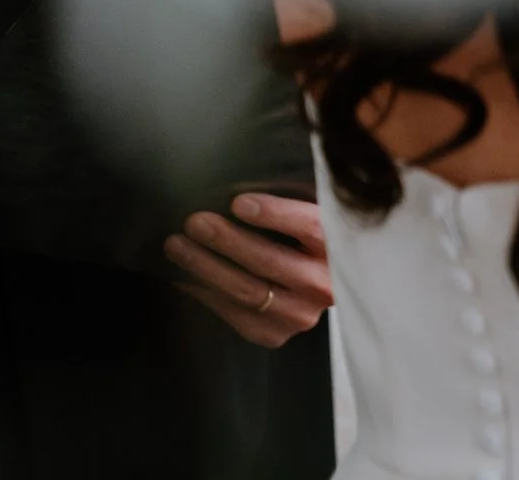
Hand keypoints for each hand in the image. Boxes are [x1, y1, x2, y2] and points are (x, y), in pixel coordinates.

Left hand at [162, 191, 333, 347]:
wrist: (319, 289)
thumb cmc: (308, 242)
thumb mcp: (316, 215)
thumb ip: (296, 200)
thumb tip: (242, 185)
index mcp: (341, 246)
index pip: (310, 229)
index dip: (275, 215)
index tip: (238, 202)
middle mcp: (325, 285)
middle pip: (271, 262)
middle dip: (227, 240)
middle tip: (195, 221)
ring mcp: (300, 315)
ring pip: (246, 290)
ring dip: (206, 266)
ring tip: (177, 245)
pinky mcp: (274, 334)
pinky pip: (232, 313)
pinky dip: (204, 291)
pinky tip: (184, 274)